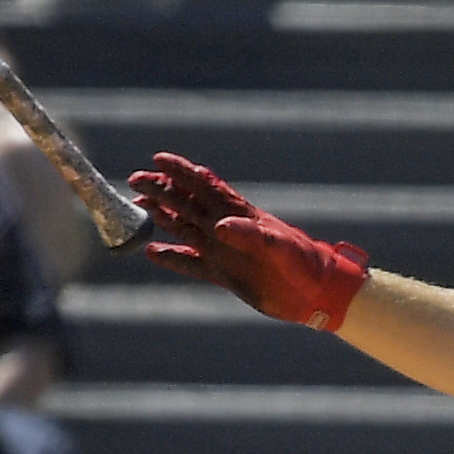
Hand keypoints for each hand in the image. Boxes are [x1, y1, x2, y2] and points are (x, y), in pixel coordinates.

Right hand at [128, 152, 369, 329]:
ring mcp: (225, 252)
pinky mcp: (226, 276)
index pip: (206, 187)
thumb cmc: (305, 264)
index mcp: (241, 216)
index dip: (183, 172)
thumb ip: (251, 235)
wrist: (318, 294)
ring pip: (185, 229)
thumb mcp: (280, 247)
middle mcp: (228, 230)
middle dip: (162, 190)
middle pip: (188, 204)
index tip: (158, 159)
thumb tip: (219, 227)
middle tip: (135, 180)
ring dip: (162, 217)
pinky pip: (191, 264)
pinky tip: (152, 253)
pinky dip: (171, 259)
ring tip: (137, 205)